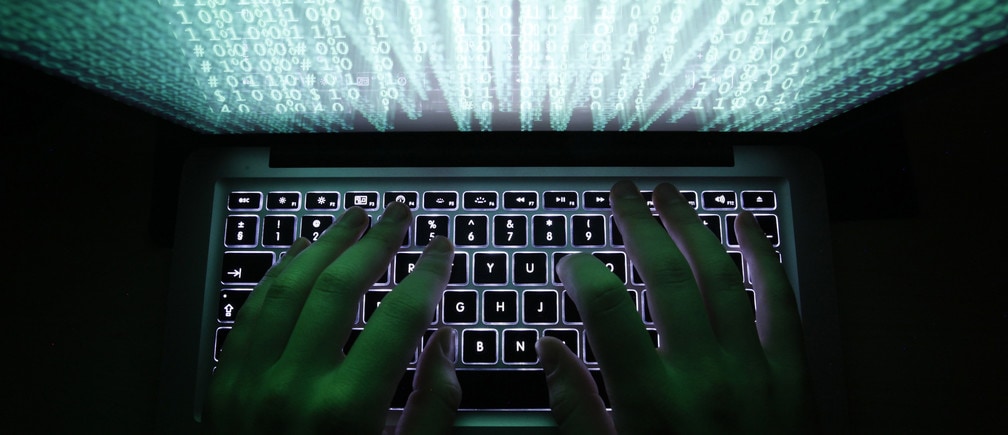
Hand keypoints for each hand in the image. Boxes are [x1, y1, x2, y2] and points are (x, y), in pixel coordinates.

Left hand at [203, 202, 460, 434]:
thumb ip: (432, 408)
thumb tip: (446, 343)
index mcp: (347, 412)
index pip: (399, 317)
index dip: (427, 274)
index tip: (442, 249)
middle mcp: (294, 387)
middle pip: (339, 286)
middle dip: (376, 240)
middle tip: (399, 213)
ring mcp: (250, 383)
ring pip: (288, 286)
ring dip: (323, 243)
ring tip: (352, 218)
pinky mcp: (222, 387)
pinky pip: (249, 311)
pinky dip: (277, 274)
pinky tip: (298, 253)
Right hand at [538, 180, 812, 433]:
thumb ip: (576, 409)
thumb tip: (548, 351)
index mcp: (652, 402)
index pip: (607, 310)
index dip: (583, 273)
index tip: (570, 261)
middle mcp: (703, 375)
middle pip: (667, 276)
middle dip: (638, 224)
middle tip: (622, 193)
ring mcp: (754, 371)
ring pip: (721, 276)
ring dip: (693, 226)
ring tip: (671, 193)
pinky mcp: (792, 376)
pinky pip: (780, 302)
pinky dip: (764, 259)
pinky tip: (748, 226)